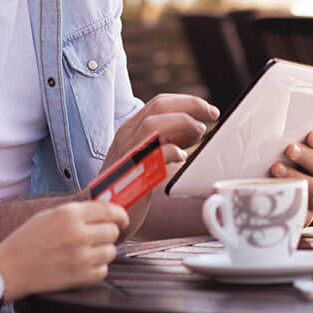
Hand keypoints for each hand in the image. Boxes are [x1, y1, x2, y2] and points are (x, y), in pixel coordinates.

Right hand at [0, 200, 127, 300]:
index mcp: (70, 214)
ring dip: (104, 251)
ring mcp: (80, 256)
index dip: (119, 214)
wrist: (11, 267)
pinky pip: (103, 270)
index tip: (122, 218)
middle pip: (113, 231)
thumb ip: (76, 211)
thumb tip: (101, 209)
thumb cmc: (27, 239)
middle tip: (99, 236)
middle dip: (109, 233)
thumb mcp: (50, 215)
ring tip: (89, 251)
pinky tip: (85, 264)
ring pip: (111, 251)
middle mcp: (78, 233)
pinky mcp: (80, 277)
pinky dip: (98, 268)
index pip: (108, 209)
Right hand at [98, 94, 218, 236]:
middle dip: (190, 105)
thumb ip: (166, 141)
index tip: (207, 109)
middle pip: (159, 105)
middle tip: (212, 113)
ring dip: (182, 123)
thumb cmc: (128, 186)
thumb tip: (195, 130)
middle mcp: (127, 136)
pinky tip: (182, 156)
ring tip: (200, 132)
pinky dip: (171, 151)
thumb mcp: (146, 156)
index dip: (186, 101)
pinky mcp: (131, 173)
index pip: (159, 103)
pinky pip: (151, 155)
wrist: (99, 211)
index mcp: (130, 129)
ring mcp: (127, 152)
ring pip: (153, 124)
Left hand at [269, 129, 312, 223]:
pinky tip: (273, 189)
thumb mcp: (287, 143)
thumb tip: (272, 116)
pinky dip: (288, 198)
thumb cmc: (278, 157)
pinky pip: (302, 209)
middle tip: (290, 150)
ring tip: (276, 168)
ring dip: (295, 176)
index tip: (311, 136)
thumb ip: (289, 133)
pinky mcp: (305, 213)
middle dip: (307, 156)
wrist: (271, 194)